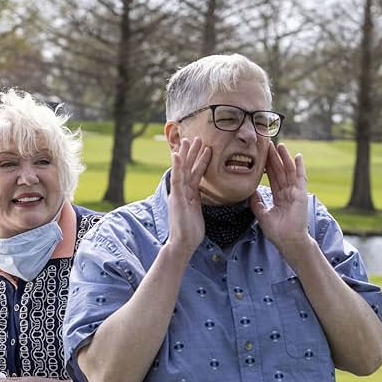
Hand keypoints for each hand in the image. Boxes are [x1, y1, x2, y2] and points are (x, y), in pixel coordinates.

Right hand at [168, 137, 210, 259]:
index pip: (194, 174)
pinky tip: (176, 155)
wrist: (182, 244)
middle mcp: (181, 192)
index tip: (204, 148)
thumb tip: (200, 198)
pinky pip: (177, 180)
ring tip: (190, 140)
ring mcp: (178, 194)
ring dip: (186, 155)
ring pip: (182, 170)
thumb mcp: (196, 212)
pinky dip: (176, 167)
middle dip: (192, 153)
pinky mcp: (177, 199)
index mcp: (188, 194)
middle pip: (187, 168)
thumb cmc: (190, 232)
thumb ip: (196, 202)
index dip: (199, 160)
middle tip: (197, 138)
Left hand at [250, 142, 310, 254]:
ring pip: (288, 171)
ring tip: (280, 145)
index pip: (272, 178)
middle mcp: (287, 193)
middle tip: (268, 144)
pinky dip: (300, 167)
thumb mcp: (262, 215)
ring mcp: (295, 193)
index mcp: (279, 197)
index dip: (267, 166)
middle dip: (274, 158)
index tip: (262, 154)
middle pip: (279, 171)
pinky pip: (300, 178)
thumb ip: (257, 203)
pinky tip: (297, 156)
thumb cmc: (277, 232)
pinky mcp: (301, 194)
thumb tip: (249, 192)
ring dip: (284, 158)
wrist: (288, 241)